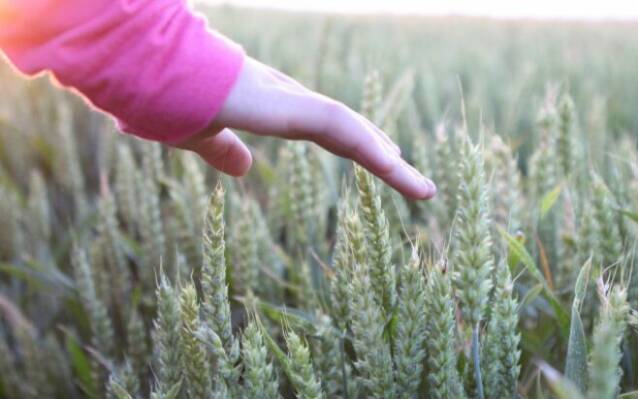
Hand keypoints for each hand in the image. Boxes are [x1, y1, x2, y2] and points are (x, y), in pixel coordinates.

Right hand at [173, 57, 436, 199]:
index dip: (356, 145)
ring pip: (355, 131)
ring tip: (423, 190)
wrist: (154, 77)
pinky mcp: (290, 106)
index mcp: (274, 109)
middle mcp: (292, 102)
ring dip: (390, 163)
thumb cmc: (171, 103)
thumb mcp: (203, 139)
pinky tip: (395, 168)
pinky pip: (341, 127)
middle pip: (349, 130)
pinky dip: (370, 148)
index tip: (383, 161)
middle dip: (382, 153)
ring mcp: (293, 102)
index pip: (327, 130)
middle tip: (411, 177)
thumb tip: (244, 170)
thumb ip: (224, 151)